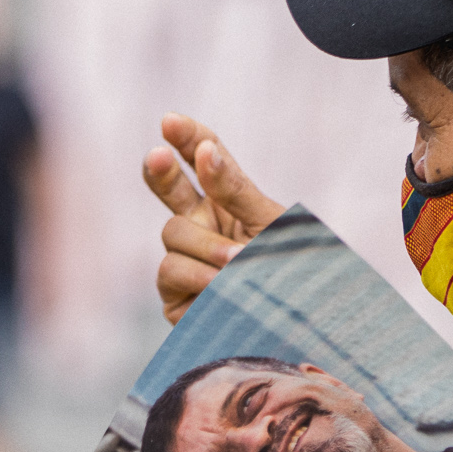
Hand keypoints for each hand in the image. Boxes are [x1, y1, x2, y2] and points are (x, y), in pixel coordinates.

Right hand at [143, 114, 286, 322]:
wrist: (296, 330)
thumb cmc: (292, 274)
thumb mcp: (271, 223)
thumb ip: (235, 188)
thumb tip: (204, 151)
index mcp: (227, 200)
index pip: (203, 158)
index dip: (186, 138)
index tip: (170, 121)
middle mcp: (202, 226)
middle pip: (170, 188)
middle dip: (160, 171)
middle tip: (156, 156)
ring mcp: (186, 260)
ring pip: (171, 233)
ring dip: (203, 245)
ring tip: (235, 263)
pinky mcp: (176, 296)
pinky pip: (171, 271)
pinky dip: (197, 276)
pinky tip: (220, 287)